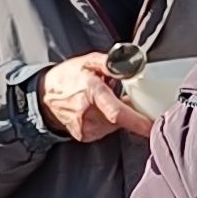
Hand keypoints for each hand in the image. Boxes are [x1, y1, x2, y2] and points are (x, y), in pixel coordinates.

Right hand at [38, 52, 153, 142]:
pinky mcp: (85, 136)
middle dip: (130, 111)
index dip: (137, 121)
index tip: (152, 125)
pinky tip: (99, 111)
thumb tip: (133, 64)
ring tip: (105, 101)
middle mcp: (88, 114)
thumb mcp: (88, 61)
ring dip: (118, 115)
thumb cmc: (67, 77)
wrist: (44, 96)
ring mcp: (86, 128)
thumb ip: (112, 63)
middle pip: (120, 119)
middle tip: (126, 98)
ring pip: (115, 125)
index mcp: (91, 92)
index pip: (118, 112)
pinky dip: (109, 121)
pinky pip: (106, 130)